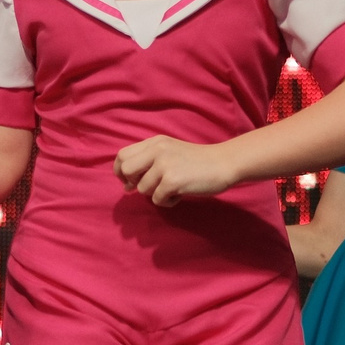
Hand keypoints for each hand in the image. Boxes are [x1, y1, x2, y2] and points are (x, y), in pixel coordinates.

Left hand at [114, 136, 242, 205]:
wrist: (224, 163)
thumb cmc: (197, 162)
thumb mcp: (170, 152)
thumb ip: (148, 163)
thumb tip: (126, 185)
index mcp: (154, 142)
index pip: (122, 155)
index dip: (120, 171)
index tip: (129, 181)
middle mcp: (157, 150)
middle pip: (126, 170)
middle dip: (133, 183)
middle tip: (149, 188)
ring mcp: (164, 165)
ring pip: (142, 189)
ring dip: (156, 194)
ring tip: (174, 189)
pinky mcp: (172, 181)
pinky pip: (157, 199)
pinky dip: (168, 202)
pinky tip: (181, 194)